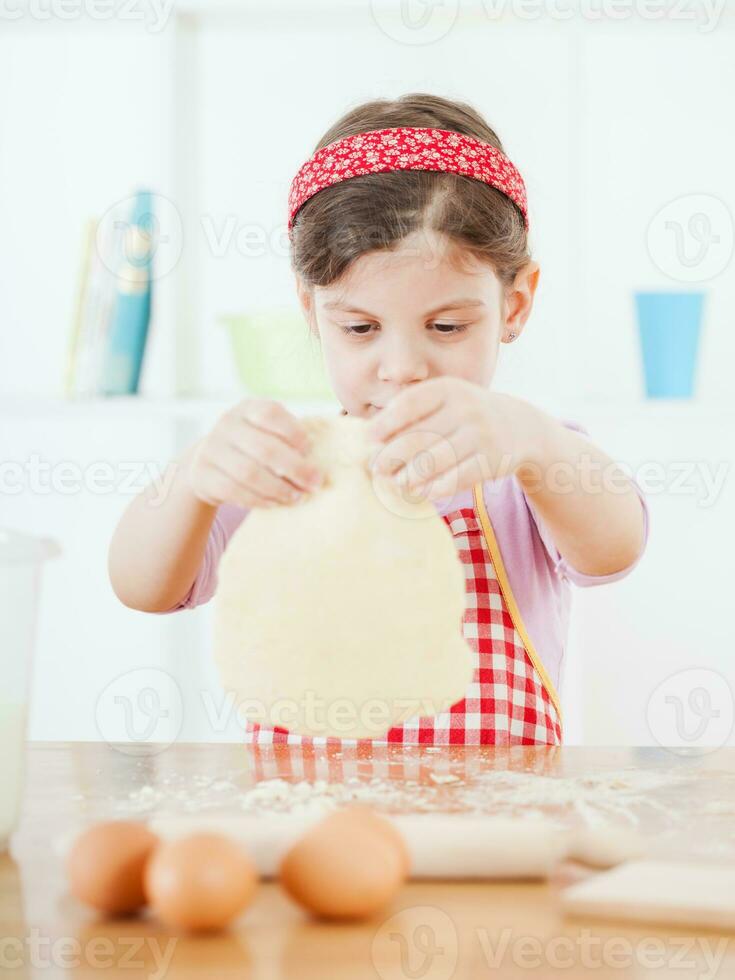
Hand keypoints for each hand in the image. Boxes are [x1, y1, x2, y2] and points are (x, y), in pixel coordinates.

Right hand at [187, 399, 322, 508]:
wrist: (207, 462)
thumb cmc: (252, 448)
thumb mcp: (266, 432)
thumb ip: (290, 438)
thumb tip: (327, 457)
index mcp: (247, 408)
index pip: (270, 414)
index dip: (294, 433)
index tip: (311, 451)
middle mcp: (226, 424)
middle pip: (264, 448)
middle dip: (295, 469)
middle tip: (315, 483)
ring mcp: (211, 449)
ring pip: (249, 473)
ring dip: (278, 488)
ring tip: (298, 497)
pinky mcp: (202, 475)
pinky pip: (234, 491)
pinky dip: (259, 500)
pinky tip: (276, 503)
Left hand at [366, 378, 540, 499]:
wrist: (520, 426)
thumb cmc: (467, 415)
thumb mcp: (446, 402)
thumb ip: (414, 413)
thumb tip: (372, 437)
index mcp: (449, 389)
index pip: (409, 404)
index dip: (386, 422)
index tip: (368, 438)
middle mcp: (466, 408)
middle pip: (417, 437)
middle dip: (392, 455)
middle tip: (377, 468)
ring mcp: (480, 435)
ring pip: (433, 461)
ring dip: (409, 475)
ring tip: (397, 481)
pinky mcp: (491, 460)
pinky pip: (455, 479)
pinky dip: (434, 488)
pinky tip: (421, 491)